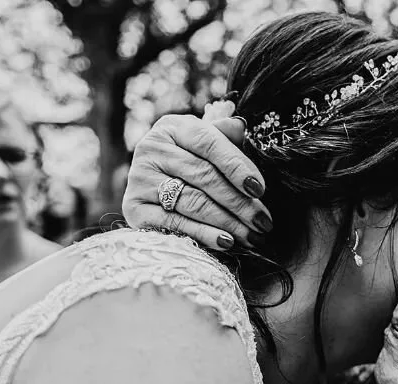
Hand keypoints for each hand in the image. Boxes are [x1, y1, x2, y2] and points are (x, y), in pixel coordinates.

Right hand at [122, 103, 272, 250]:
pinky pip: (175, 223)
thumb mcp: (205, 146)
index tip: (260, 189)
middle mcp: (151, 148)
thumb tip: (241, 127)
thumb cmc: (190, 163)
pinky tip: (226, 242)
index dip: (236, 166)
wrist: (151, 189)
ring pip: (193, 202)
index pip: (208, 143)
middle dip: (240, 203)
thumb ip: (223, 138)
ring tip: (252, 237)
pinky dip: (203, 234)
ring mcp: (140, 178)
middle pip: (204, 177)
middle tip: (263, 222)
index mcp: (173, 127)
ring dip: (227, 222)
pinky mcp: (134, 208)